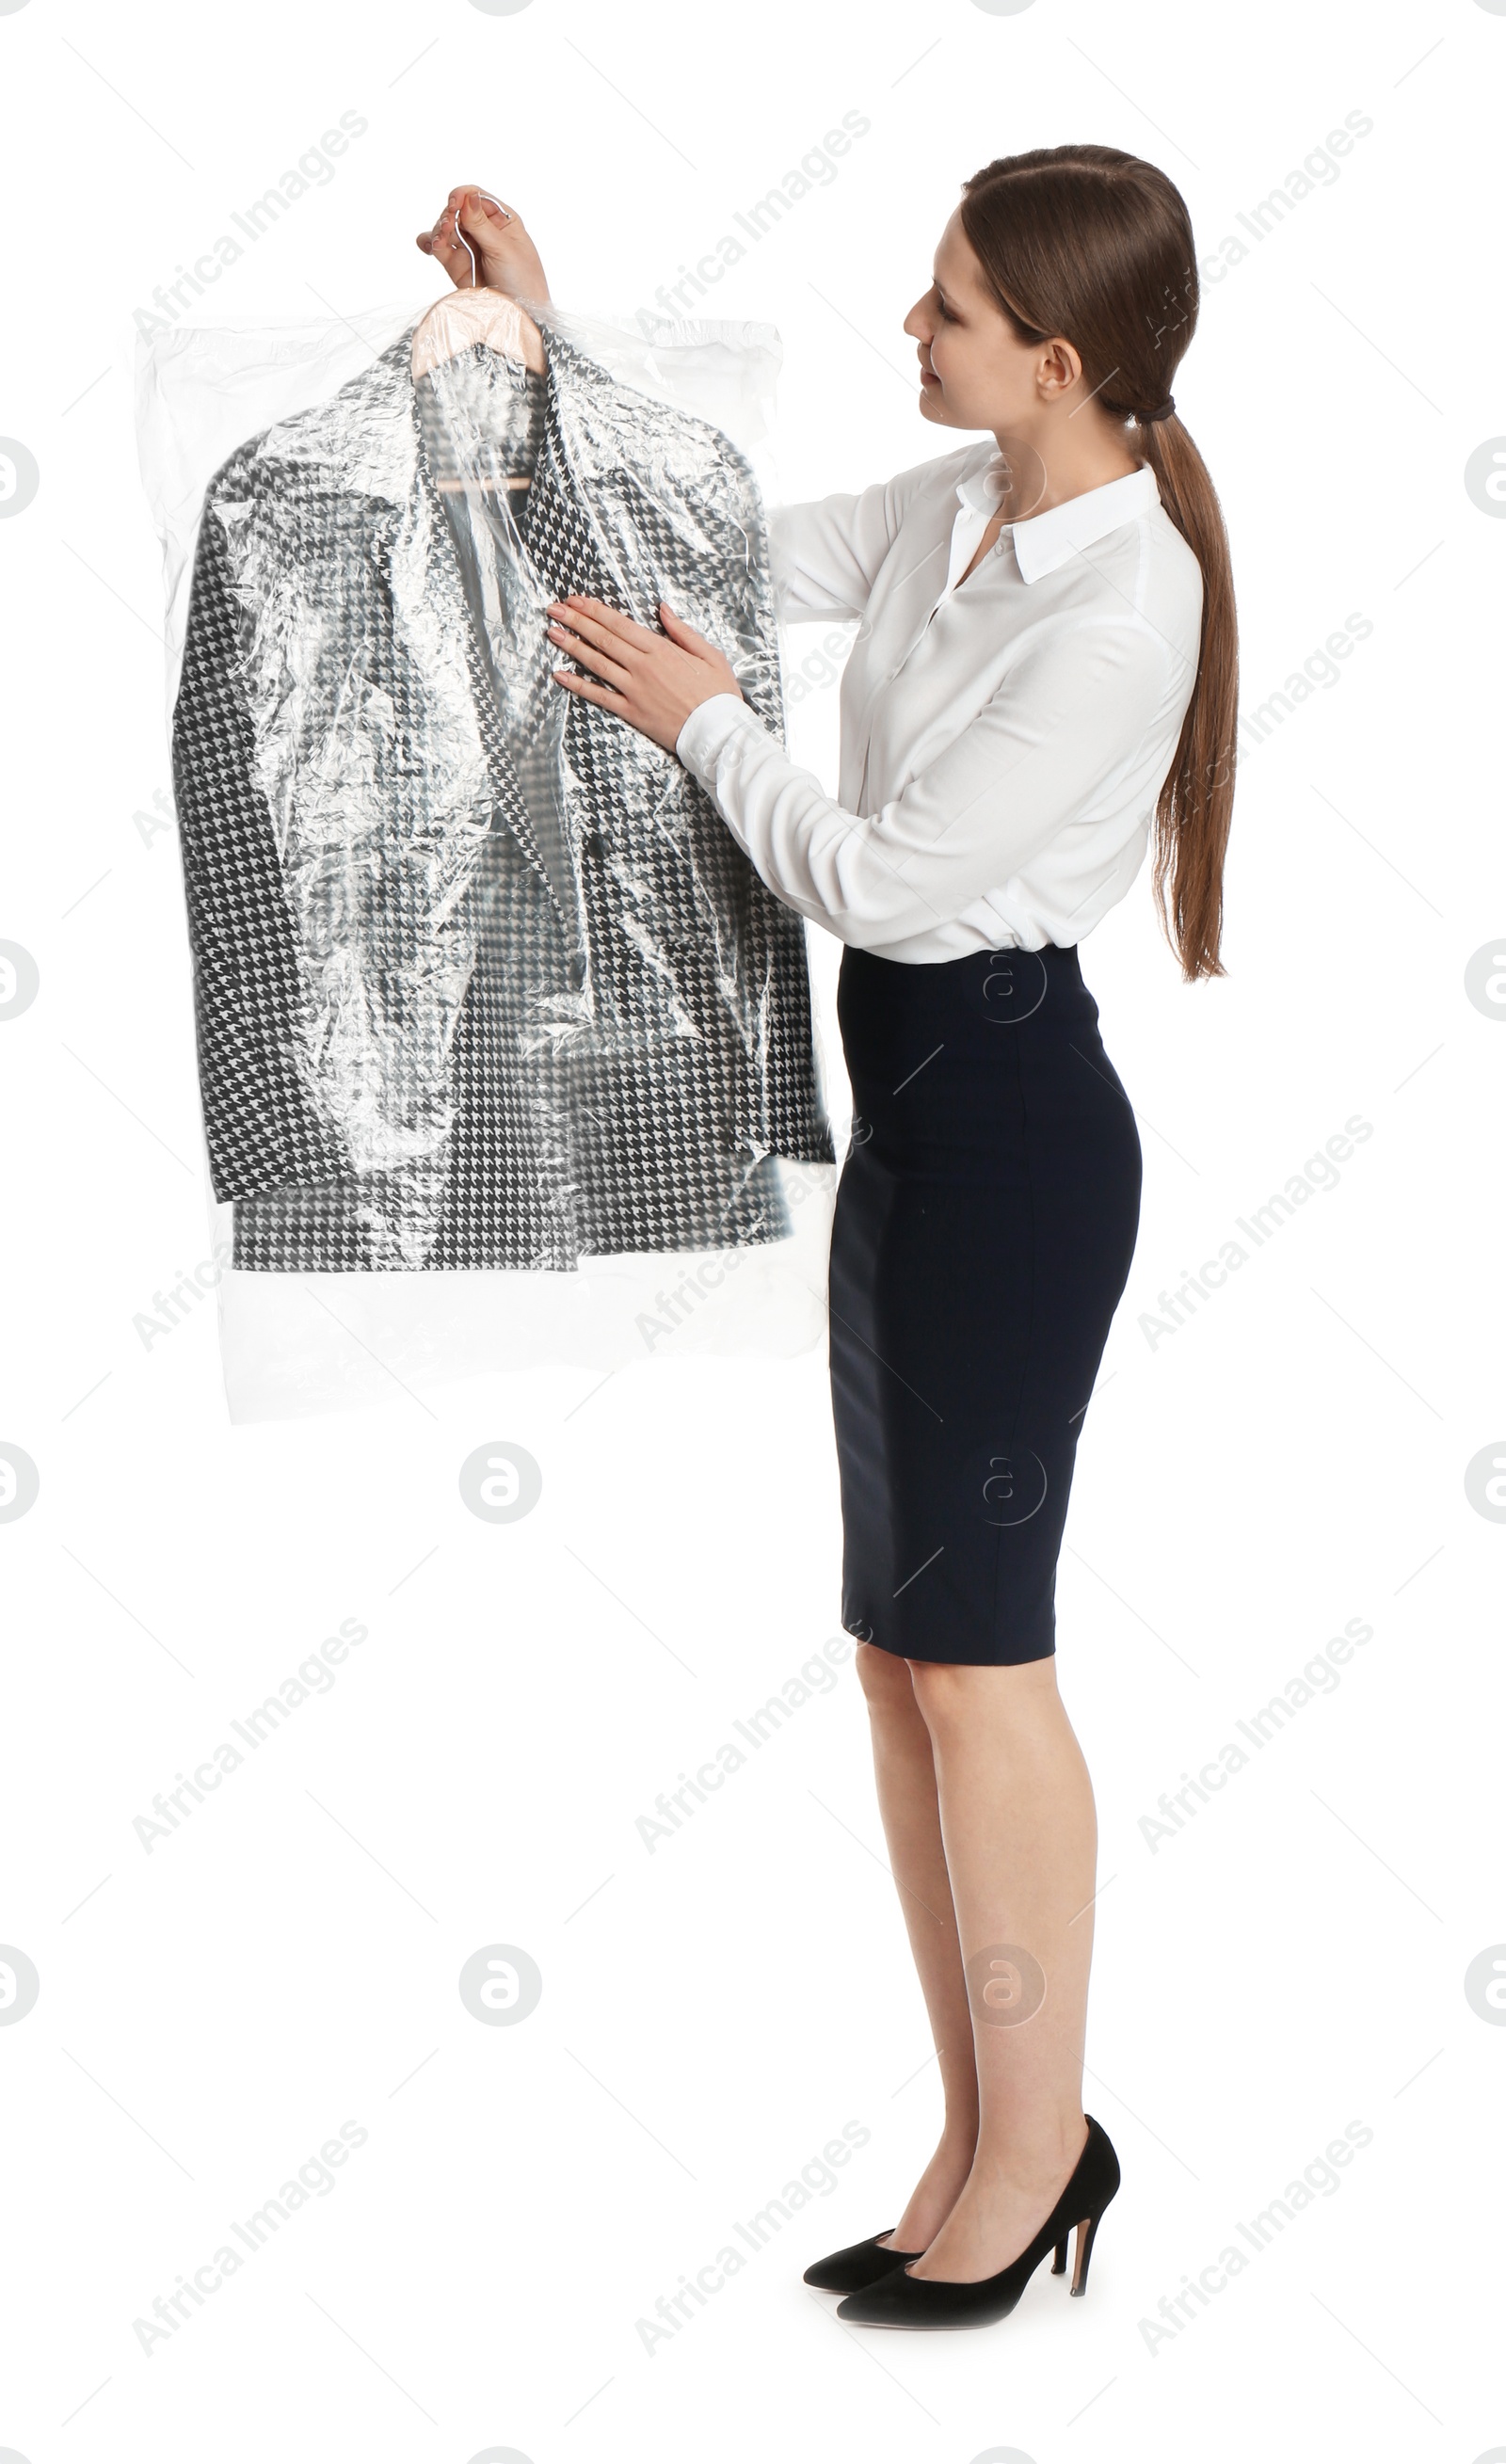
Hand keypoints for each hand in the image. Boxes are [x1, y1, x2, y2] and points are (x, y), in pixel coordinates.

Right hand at [416, 185, 550, 301]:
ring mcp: (469, 248)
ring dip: (438, 230)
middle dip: (448, 216)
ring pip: (445, 228)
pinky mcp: (457, 266)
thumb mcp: (504, 249)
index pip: (476, 196)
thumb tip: (469, 195)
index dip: (462, 196)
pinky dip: (430, 243)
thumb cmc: (523, 282)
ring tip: (440, 243)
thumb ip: (482, 224)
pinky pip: (439, 248)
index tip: (454, 205)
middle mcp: (484, 231)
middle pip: (457, 210)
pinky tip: (429, 246)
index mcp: (502, 220)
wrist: (517, 317)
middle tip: (447, 228)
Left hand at [546, 597, 744, 753]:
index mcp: (661, 649)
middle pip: (603, 639)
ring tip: (552, 633)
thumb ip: (682, 631)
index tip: (575, 600)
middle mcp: (642, 666)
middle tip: (554, 609)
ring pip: (596, 663)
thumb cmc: (718, 693)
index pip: (619, 624)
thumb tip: (662, 609)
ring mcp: (634, 690)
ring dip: (571, 647)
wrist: (718, 731)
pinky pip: (599, 696)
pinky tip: (560, 676)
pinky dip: (578, 686)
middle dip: (576, 621)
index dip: (594, 610)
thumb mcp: (710, 654)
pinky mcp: (631, 712)